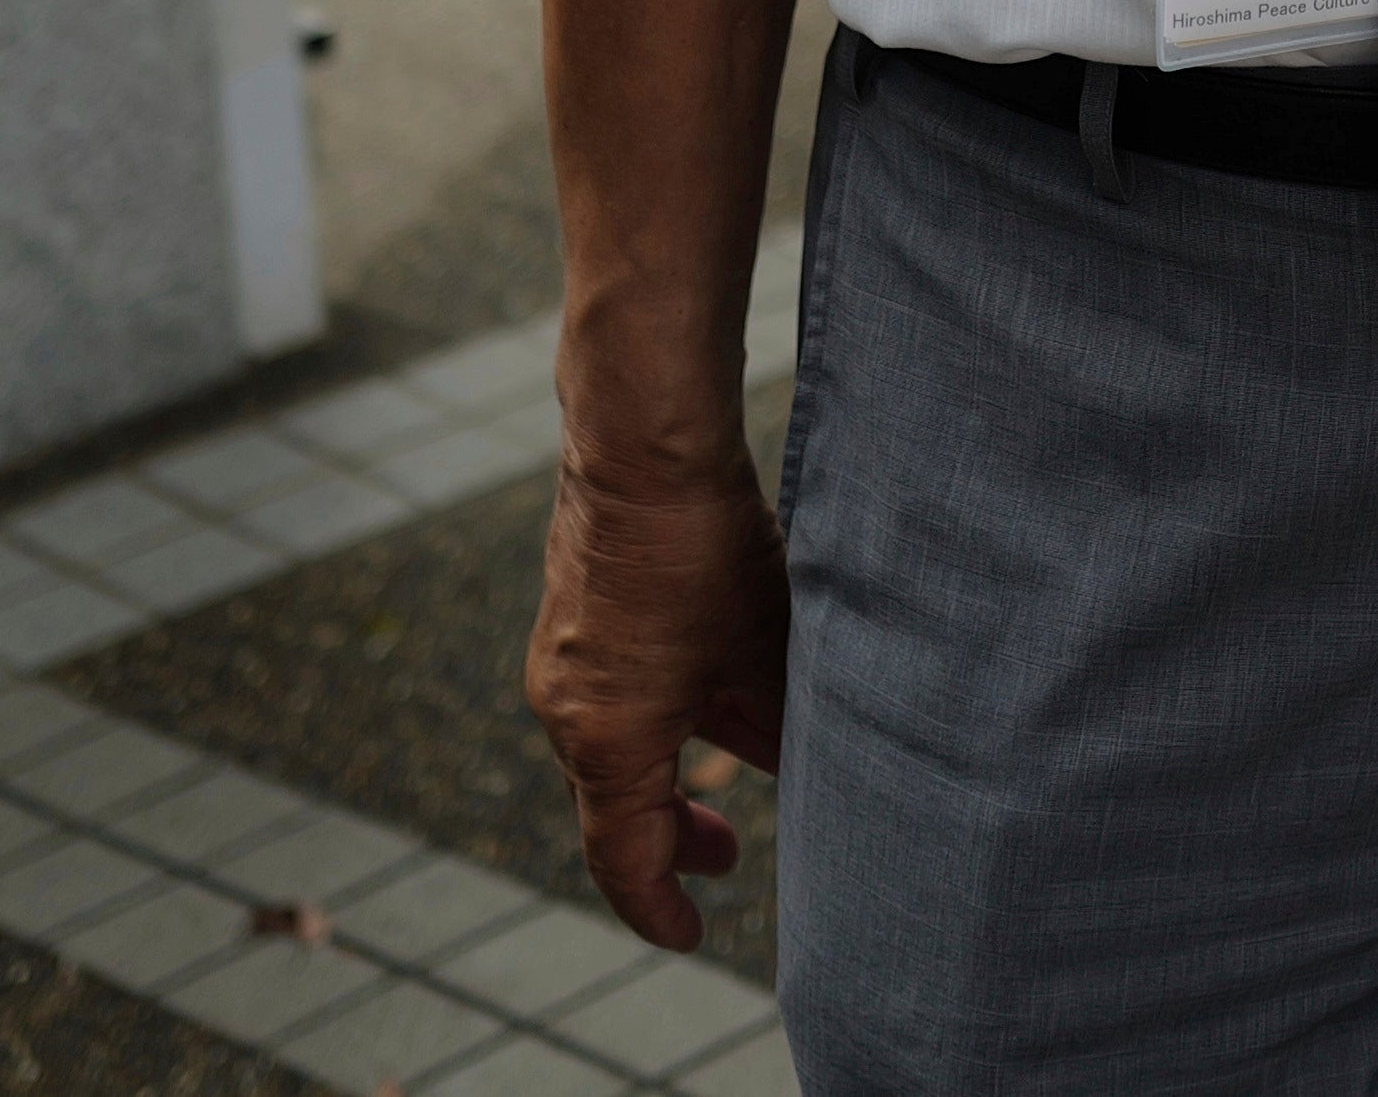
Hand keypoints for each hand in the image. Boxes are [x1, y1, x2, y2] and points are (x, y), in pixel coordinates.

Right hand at [521, 433, 785, 947]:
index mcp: (607, 741)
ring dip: (670, 770)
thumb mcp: (768, 654)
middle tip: (726, 854)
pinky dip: (657, 717)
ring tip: (736, 763)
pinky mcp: (571, 618)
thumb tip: (815, 773)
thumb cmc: (706, 552)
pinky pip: (609, 696)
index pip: (625, 861)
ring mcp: (561, 662)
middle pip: (614, 809)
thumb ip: (784, 729)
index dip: (660, 907)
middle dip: (673, 840)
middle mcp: (567, 710)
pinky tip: (713, 690)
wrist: (642, 444)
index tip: (691, 934)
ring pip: (615, 747)